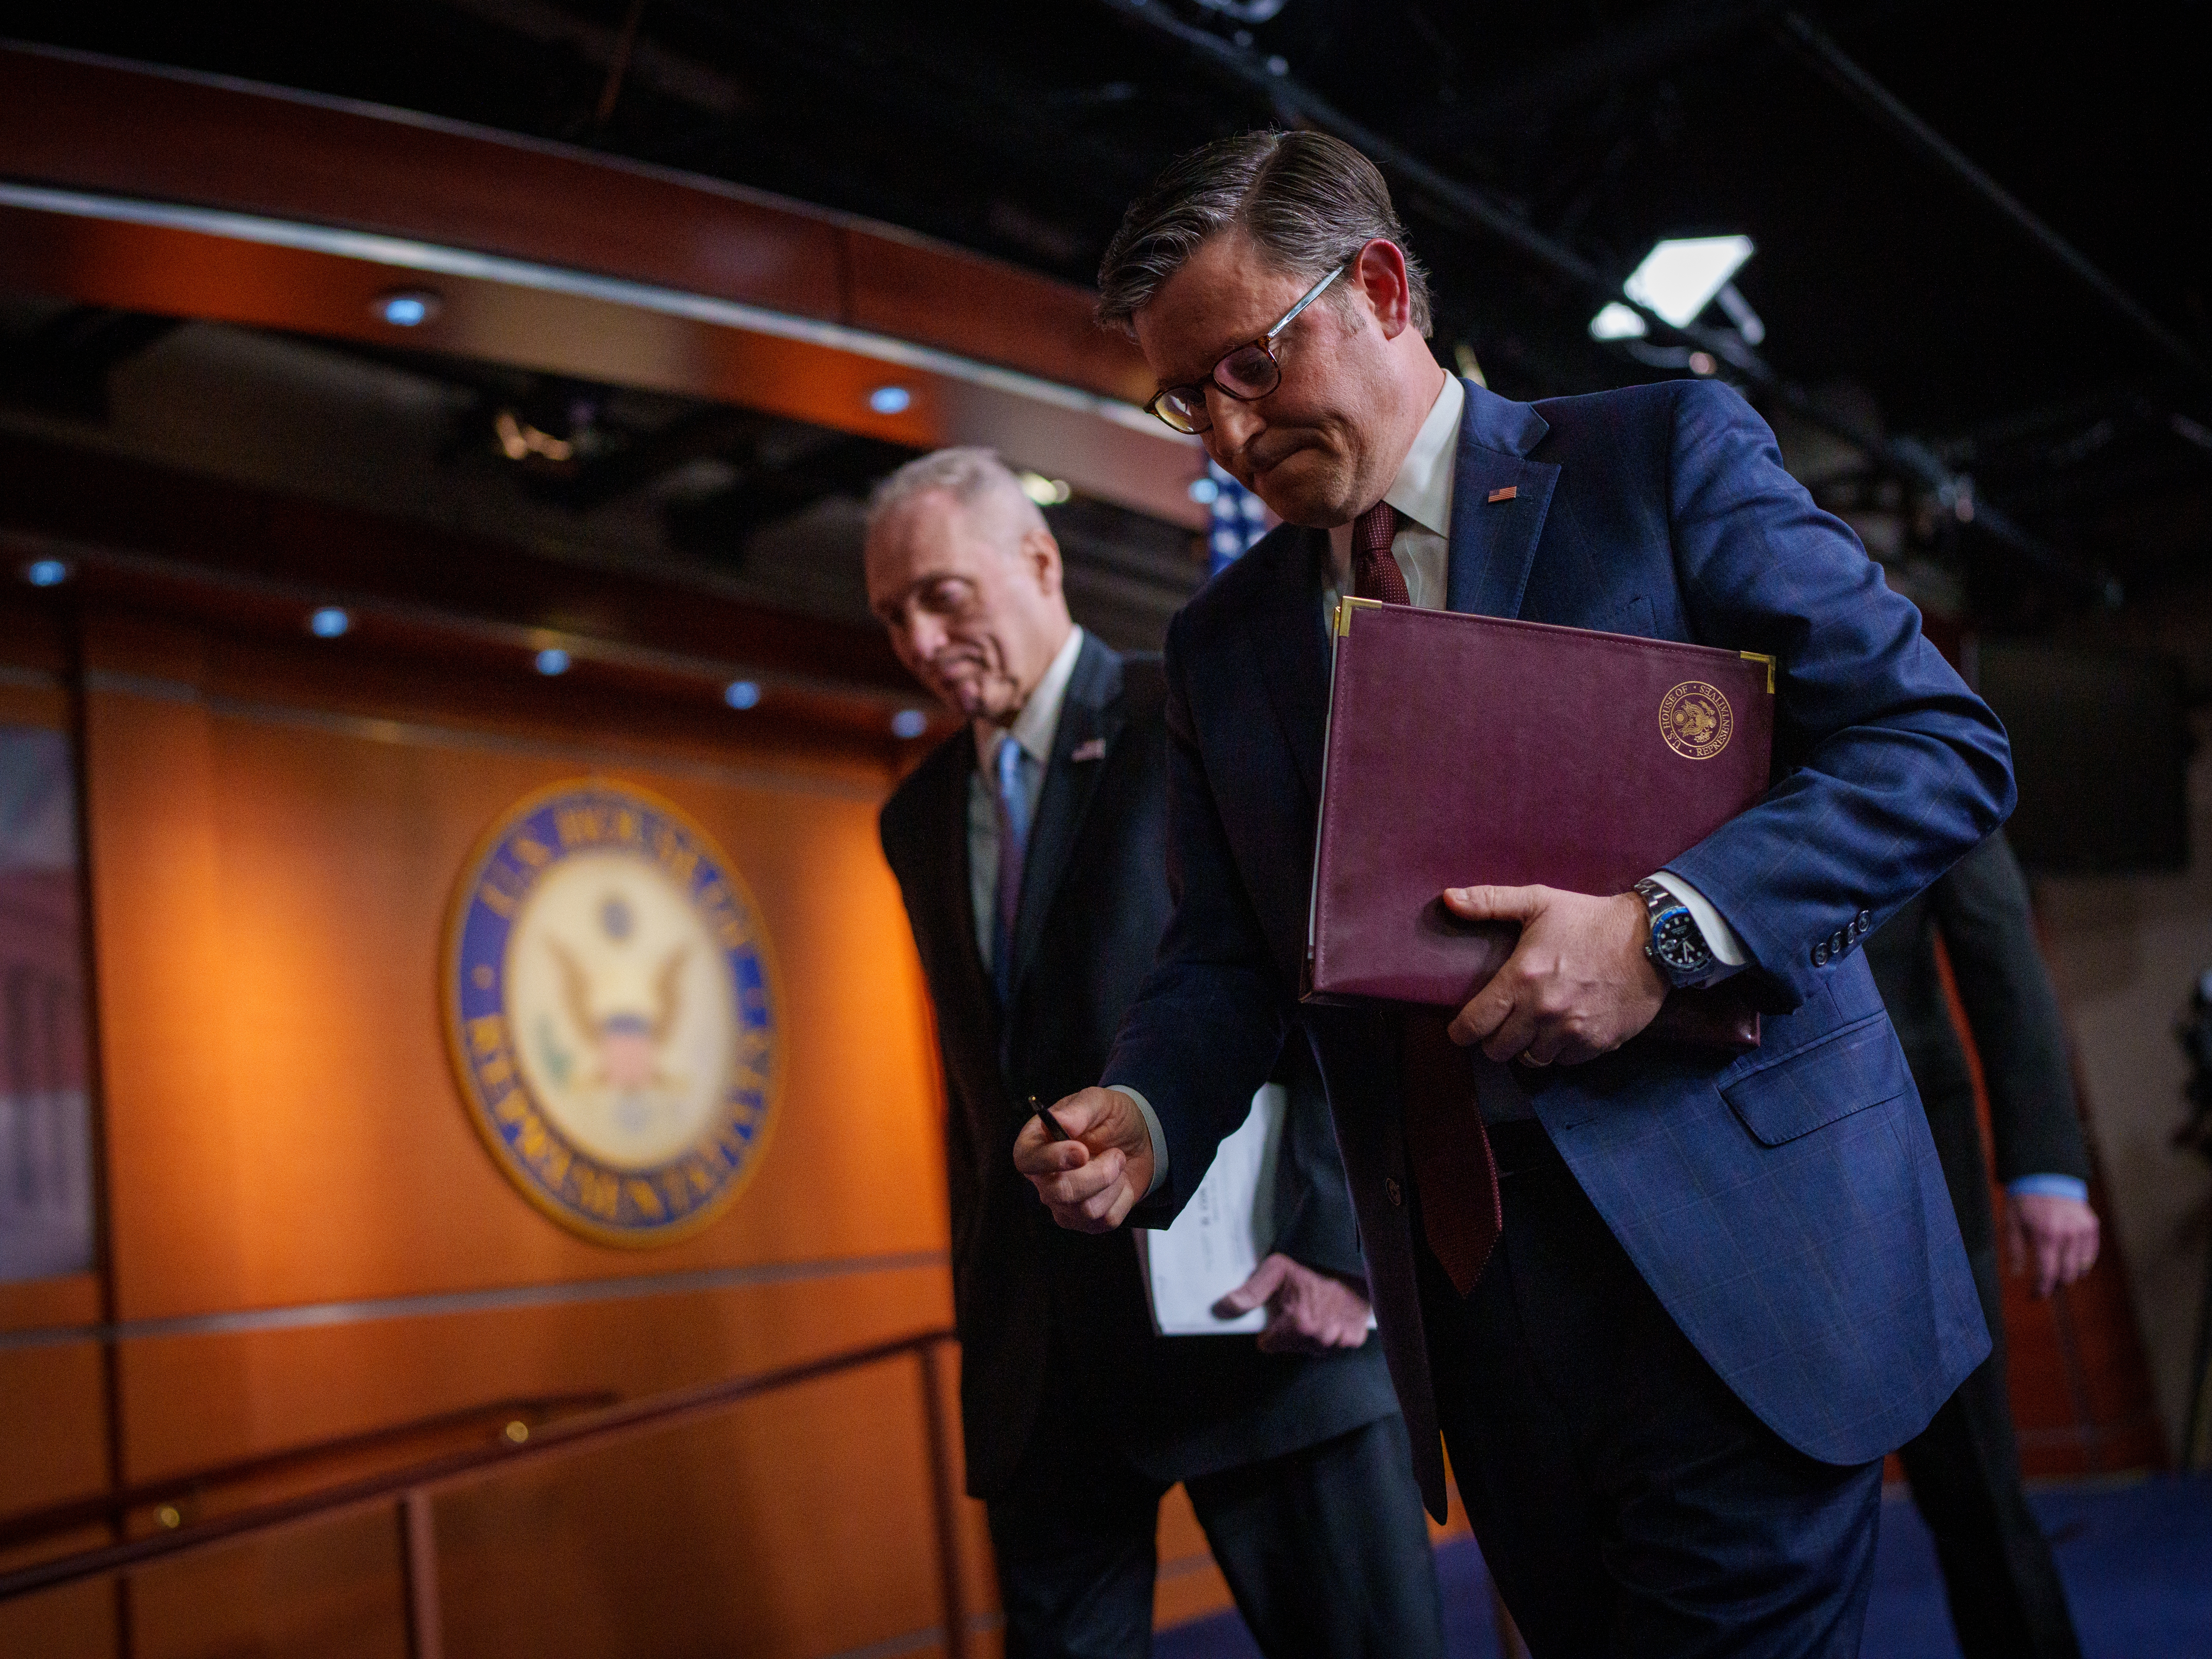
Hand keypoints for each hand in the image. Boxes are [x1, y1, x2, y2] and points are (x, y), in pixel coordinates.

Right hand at [1013, 1087, 1154, 1232]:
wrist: (1139, 1140)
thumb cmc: (1111, 1118)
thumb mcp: (1099, 1102)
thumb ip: (1079, 1110)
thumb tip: (1060, 1121)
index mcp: (1036, 1143)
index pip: (1026, 1160)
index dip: (1051, 1159)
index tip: (1082, 1151)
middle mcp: (1044, 1178)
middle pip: (1059, 1192)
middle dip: (1098, 1174)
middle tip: (1117, 1154)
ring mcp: (1062, 1204)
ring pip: (1086, 1210)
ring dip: (1114, 1184)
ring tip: (1117, 1163)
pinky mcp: (1084, 1221)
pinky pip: (1106, 1221)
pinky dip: (1123, 1199)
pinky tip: (1120, 1183)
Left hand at [1214, 1254, 1372, 1352]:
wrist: (1350, 1262)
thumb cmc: (1314, 1265)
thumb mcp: (1276, 1271)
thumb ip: (1250, 1292)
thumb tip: (1225, 1307)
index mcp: (1297, 1324)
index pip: (1269, 1344)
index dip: (1269, 1330)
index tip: (1276, 1315)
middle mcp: (1319, 1337)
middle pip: (1290, 1346)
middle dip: (1288, 1331)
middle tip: (1297, 1307)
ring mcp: (1338, 1341)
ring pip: (1311, 1348)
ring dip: (1309, 1335)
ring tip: (1314, 1309)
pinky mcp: (1353, 1340)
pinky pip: (1334, 1346)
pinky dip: (1331, 1334)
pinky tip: (1330, 1315)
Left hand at [1443, 885, 1666, 1064]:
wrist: (1652, 938)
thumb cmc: (1590, 919)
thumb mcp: (1538, 901)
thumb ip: (1489, 901)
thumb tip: (1447, 899)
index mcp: (1522, 979)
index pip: (1474, 1024)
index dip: (1461, 1031)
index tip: (1461, 1029)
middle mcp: (1543, 1011)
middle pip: (1499, 1050)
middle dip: (1494, 1039)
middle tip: (1502, 1024)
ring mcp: (1572, 1031)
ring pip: (1531, 1060)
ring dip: (1527, 1047)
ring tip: (1532, 1026)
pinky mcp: (1599, 1043)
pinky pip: (1566, 1061)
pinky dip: (1560, 1051)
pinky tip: (1563, 1029)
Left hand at [2007, 1191, 2100, 1298]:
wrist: (2045, 1175)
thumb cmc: (2024, 1201)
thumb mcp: (2012, 1224)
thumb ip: (2015, 1251)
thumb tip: (2018, 1276)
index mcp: (2046, 1234)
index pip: (2048, 1273)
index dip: (2042, 1289)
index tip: (2035, 1296)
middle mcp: (2068, 1234)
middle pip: (2067, 1274)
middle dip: (2055, 1285)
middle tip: (2045, 1288)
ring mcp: (2083, 1230)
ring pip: (2081, 1267)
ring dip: (2069, 1276)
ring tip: (2056, 1277)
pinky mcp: (2091, 1225)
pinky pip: (2090, 1254)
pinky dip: (2082, 1263)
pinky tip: (2071, 1265)